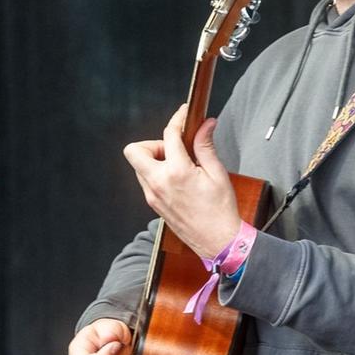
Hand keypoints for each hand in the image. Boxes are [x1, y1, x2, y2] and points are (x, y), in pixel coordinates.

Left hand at [123, 104, 241, 258]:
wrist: (218, 241)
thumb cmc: (221, 211)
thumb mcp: (217, 173)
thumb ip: (206, 146)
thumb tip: (205, 124)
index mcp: (177, 172)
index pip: (169, 135)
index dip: (177, 119)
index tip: (184, 113)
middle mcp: (158, 183)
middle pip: (134, 150)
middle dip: (152, 144)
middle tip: (174, 149)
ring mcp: (152, 195)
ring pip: (139, 166)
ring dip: (154, 159)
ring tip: (180, 165)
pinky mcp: (153, 204)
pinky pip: (146, 180)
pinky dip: (157, 173)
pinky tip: (177, 178)